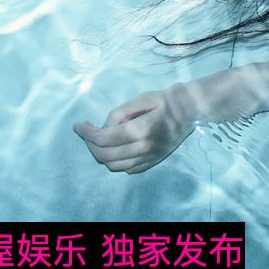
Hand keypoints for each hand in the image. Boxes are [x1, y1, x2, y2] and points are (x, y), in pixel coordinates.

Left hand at [73, 84, 194, 173]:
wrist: (190, 111)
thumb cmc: (165, 101)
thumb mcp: (140, 98)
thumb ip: (119, 113)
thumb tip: (105, 126)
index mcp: (140, 130)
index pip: (104, 139)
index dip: (86, 133)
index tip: (78, 125)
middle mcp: (144, 148)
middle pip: (106, 155)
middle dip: (90, 144)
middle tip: (86, 132)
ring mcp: (150, 158)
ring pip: (115, 166)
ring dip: (101, 154)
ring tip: (98, 140)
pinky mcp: (153, 161)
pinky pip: (128, 169)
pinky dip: (116, 162)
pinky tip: (115, 148)